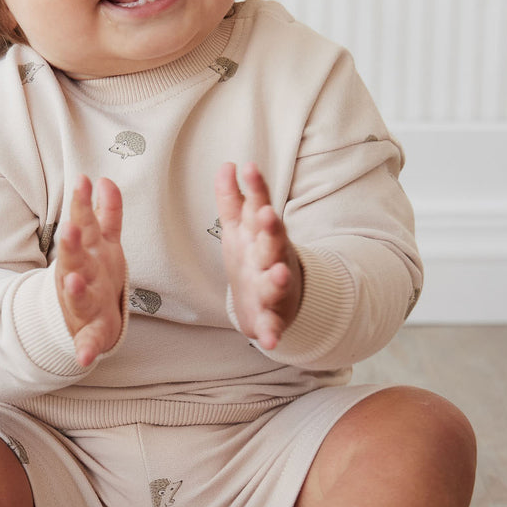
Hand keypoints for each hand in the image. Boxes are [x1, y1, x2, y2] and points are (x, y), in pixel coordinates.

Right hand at [56, 175, 125, 366]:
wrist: (82, 321)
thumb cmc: (95, 276)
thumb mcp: (103, 244)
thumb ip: (105, 213)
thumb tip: (104, 180)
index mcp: (87, 254)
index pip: (84, 225)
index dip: (83, 204)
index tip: (82, 181)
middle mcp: (80, 277)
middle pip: (75, 258)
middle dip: (73, 245)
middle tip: (72, 229)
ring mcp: (82, 305)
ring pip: (77, 297)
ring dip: (75, 290)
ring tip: (73, 281)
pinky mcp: (90, 333)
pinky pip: (87, 342)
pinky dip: (85, 350)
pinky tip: (84, 359)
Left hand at [214, 161, 302, 350]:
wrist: (272, 303)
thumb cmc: (255, 258)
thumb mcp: (241, 228)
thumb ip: (233, 198)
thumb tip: (228, 165)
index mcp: (262, 235)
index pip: (259, 206)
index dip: (255, 188)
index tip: (249, 168)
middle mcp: (272, 259)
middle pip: (272, 242)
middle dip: (270, 230)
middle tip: (266, 216)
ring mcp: (275, 288)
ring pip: (276, 282)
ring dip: (277, 279)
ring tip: (278, 275)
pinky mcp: (273, 317)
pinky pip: (273, 325)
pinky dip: (272, 333)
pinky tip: (270, 341)